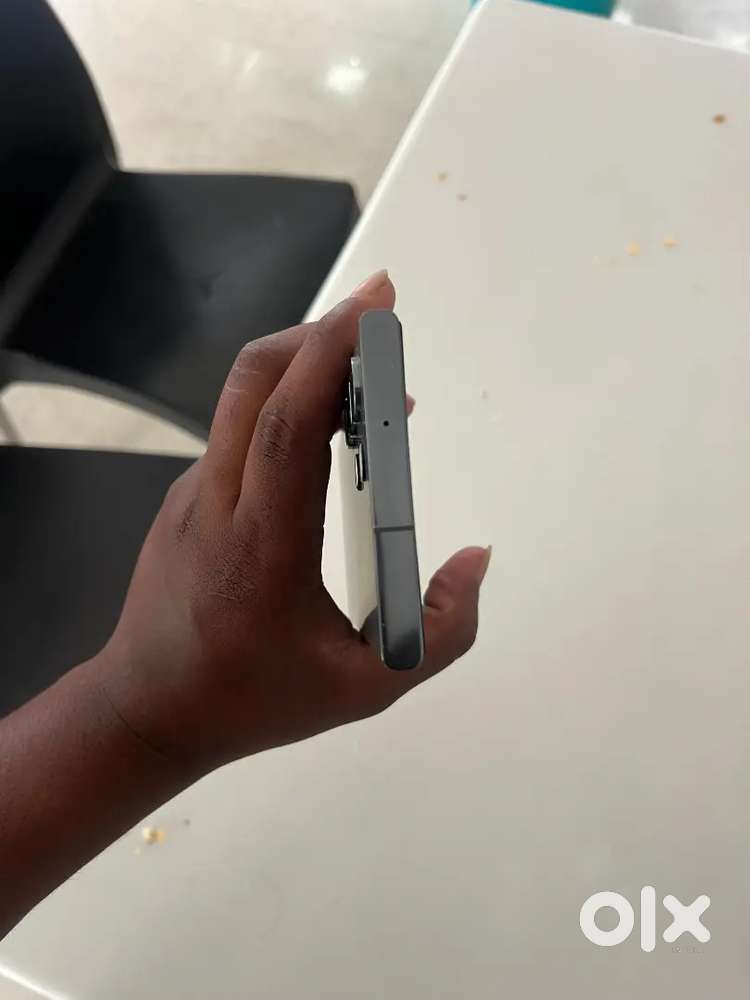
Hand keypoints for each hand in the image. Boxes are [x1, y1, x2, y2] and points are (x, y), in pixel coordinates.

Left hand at [99, 272, 490, 774]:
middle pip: (255, 381)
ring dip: (308, 365)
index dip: (332, 353)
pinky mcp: (189, 495)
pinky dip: (289, 405)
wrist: (146, 711)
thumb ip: (440, 631)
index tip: (379, 306)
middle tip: (383, 316)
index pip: (289, 425)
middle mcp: (219, 503)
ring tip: (374, 383)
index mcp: (262, 547)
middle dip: (321, 331)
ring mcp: (195, 493)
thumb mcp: (367, 688)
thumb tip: (477, 558)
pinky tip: (332, 435)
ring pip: (243, 397)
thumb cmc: (256, 700)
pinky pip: (239, 429)